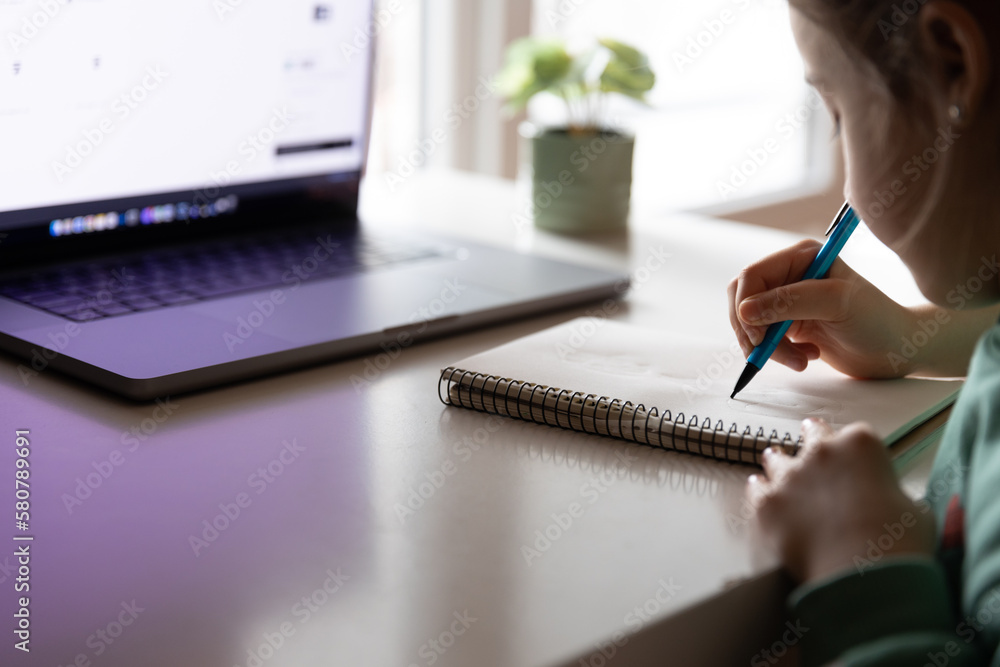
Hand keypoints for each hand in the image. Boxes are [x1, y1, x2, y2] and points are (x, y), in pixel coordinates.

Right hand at [727, 239, 917, 377]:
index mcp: (800, 257)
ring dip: (769, 347)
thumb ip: (789, 302)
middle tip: (771, 352)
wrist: (898, 349)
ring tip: (800, 360)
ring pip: (750, 324)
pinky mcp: (789, 325)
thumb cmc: (878, 319)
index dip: (747, 306)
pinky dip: (778, 354)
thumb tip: (745, 311)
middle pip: (743, 300)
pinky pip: (764, 340)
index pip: (751, 277)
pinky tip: (807, 356)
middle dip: (753, 331)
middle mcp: (790, 275)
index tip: (759, 335)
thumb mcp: (836, 303)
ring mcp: (788, 302)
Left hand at [748, 419, 935, 583]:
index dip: (854, 451)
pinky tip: (759, 489)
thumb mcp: (913, 511)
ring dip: (779, 463)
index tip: (852, 460)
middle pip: (812, 435)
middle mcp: (822, 452)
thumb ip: (893, 496)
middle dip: (813, 441)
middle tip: (813, 447)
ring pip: (777, 459)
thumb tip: (887, 504)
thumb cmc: (897, 543)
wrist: (863, 575)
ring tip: (776, 462)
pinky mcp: (767, 503)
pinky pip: (756, 488)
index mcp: (861, 445)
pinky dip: (759, 490)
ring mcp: (790, 476)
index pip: (855, 436)